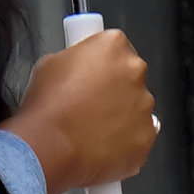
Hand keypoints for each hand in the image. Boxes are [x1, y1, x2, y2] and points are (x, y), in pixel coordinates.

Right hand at [0, 27, 157, 193]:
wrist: (48, 148)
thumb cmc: (47, 109)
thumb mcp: (50, 65)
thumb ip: (76, 60)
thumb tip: (78, 67)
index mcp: (113, 45)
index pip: (116, 48)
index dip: (102, 64)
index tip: (95, 73)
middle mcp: (134, 71)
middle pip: (130, 77)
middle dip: (113, 90)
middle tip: (88, 104)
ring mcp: (144, 105)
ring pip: (136, 108)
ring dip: (119, 116)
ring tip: (90, 127)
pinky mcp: (146, 136)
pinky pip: (138, 136)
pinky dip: (123, 141)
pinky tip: (99, 144)